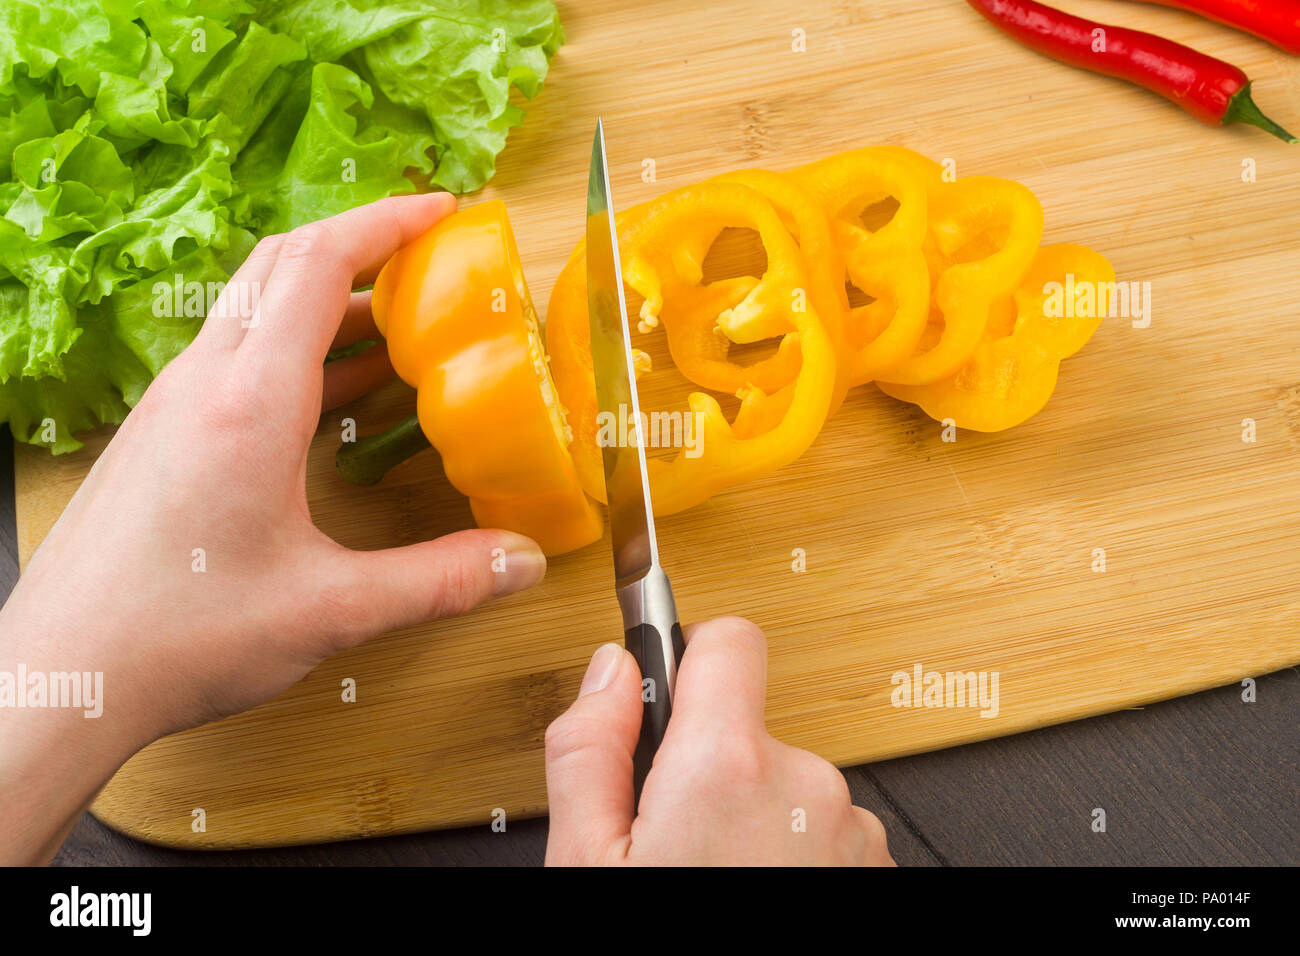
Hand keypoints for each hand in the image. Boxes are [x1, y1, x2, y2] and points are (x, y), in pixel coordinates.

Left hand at [0, 194, 547, 862]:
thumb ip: (438, 580)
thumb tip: (521, 561)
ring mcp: (174, 405)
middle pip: (282, 267)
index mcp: (248, 399)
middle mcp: (204, 382)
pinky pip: (237, 360)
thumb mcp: (331, 608)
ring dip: (331, 308)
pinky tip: (337, 408)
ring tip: (403, 336)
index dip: (386, 223)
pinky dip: (299, 356)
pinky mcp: (161, 434)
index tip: (444, 210)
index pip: (317, 263)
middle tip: (430, 260)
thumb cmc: (181, 635)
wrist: (60, 676)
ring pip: (256, 314)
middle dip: (362, 248)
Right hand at [543, 616, 894, 864]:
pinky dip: (791, 855)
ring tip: (714, 874)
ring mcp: (850, 830)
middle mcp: (806, 786)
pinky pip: (824, 832)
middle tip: (672, 837)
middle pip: (750, 728)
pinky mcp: (875, 866)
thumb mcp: (584, 859)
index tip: (667, 684)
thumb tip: (609, 670)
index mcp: (727, 766)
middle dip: (710, 765)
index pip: (730, 638)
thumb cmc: (654, 944)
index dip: (689, 652)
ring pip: (786, 787)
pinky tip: (753, 887)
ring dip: (754, 819)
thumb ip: (589, 748)